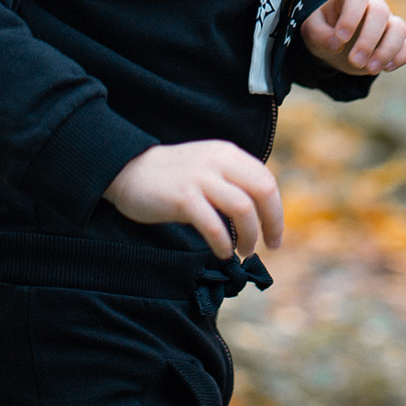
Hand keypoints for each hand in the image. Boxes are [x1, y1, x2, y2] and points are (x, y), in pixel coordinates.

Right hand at [103, 141, 282, 258]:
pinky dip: (224, 242)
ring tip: (245, 251)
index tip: (274, 233)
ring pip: (242, 208)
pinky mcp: (182, 198)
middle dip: (272, 222)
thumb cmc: (173, 176)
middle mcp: (218, 161)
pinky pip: (213, 224)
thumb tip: (261, 212)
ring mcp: (200, 179)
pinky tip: (223, 252)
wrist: (128, 170)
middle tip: (271, 245)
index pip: (266, 180)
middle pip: (263, 191)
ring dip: (249, 235)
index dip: (277, 210)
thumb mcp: (209, 167)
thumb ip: (233, 181)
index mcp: (228, 154)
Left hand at [301, 0, 405, 74]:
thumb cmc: (324, 32)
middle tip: (354, 62)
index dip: (350, 17)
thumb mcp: (311, 31)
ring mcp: (388, 22)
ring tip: (370, 69)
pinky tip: (386, 69)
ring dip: (387, 50)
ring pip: (399, 28)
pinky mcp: (397, 41)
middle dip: (368, 40)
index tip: (340, 39)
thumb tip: (336, 45)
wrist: (336, 45)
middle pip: (380, 12)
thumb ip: (319, 34)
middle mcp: (373, 5)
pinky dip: (401, 57)